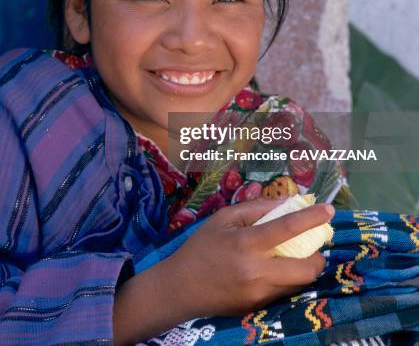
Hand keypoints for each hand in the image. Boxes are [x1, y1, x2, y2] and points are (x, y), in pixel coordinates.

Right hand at [164, 197, 333, 318]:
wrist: (181, 287)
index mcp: (247, 243)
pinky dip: (288, 280)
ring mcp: (260, 294)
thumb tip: (287, 202)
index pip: (288, 227)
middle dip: (317, 258)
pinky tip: (278, 271)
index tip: (329, 210)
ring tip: (298, 257)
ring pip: (299, 284)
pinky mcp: (259, 308)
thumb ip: (256, 208)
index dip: (311, 218)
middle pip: (306, 268)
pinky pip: (284, 293)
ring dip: (305, 270)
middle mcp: (257, 271)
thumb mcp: (224, 218)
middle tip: (314, 247)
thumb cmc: (202, 246)